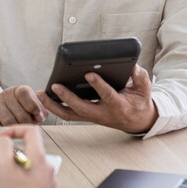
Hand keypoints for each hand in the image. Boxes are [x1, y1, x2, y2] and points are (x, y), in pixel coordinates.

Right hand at [0, 85, 47, 128]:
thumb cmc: (17, 111)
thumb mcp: (30, 107)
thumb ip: (40, 111)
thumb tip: (40, 116)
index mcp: (17, 91)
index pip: (25, 94)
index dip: (33, 107)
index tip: (37, 115)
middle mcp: (4, 95)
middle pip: (21, 114)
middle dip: (27, 124)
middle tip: (26, 127)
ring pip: (9, 122)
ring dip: (15, 129)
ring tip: (17, 130)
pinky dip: (3, 133)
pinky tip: (6, 131)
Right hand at [0, 125, 55, 187]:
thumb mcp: (3, 166)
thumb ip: (3, 146)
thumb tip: (5, 139)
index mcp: (38, 157)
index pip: (30, 132)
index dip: (13, 130)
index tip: (0, 137)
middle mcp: (45, 168)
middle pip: (21, 153)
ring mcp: (45, 182)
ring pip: (21, 167)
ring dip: (2, 166)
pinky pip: (26, 179)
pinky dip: (12, 177)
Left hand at [38, 64, 157, 133]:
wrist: (137, 121)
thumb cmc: (139, 102)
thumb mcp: (144, 90)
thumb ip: (140, 78)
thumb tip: (132, 66)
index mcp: (119, 106)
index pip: (107, 96)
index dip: (98, 85)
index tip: (89, 74)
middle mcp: (103, 113)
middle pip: (82, 108)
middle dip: (67, 98)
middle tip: (55, 85)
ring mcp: (93, 117)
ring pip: (70, 114)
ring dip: (54, 105)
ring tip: (42, 93)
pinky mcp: (86, 117)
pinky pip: (68, 114)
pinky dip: (55, 107)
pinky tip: (45, 98)